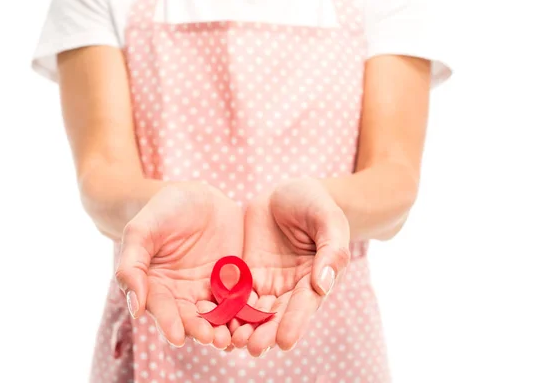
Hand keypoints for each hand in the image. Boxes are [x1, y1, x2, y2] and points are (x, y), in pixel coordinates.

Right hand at [115, 182, 242, 348]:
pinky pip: (242, 299)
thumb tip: (136, 308)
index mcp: (157, 288)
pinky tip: (254, 318)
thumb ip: (132, 267)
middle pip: (193, 319)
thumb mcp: (141, 232)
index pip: (163, 310)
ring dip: (226, 328)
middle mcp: (183, 295)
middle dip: (202, 331)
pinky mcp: (235, 281)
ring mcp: (210, 289)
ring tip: (233, 337)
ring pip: (219, 316)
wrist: (196, 196)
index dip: (169, 324)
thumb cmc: (162, 211)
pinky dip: (247, 311)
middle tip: (212, 339)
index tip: (177, 338)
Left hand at [231, 177, 350, 355]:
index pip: (304, 305)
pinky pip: (231, 292)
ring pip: (252, 310)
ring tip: (228, 341)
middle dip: (264, 332)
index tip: (285, 341)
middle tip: (252, 348)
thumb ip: (331, 251)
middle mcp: (289, 287)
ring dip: (241, 326)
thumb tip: (324, 284)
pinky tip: (208, 316)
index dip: (295, 323)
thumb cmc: (316, 203)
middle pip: (276, 315)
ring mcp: (265, 281)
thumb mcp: (328, 220)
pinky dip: (222, 306)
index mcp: (314, 278)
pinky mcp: (243, 272)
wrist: (287, 192)